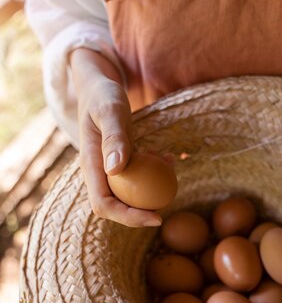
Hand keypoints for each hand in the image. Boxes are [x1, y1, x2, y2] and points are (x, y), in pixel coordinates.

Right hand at [70, 48, 161, 227]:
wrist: (97, 84)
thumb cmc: (103, 94)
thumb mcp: (110, 110)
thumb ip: (114, 138)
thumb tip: (116, 170)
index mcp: (89, 165)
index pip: (103, 205)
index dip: (128, 217)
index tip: (156, 217)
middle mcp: (96, 172)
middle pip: (114, 206)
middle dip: (139, 214)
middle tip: (167, 209)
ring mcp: (107, 168)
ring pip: (127, 194)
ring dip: (149, 192)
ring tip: (171, 169)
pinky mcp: (118, 162)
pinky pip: (136, 177)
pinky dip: (153, 172)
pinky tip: (169, 158)